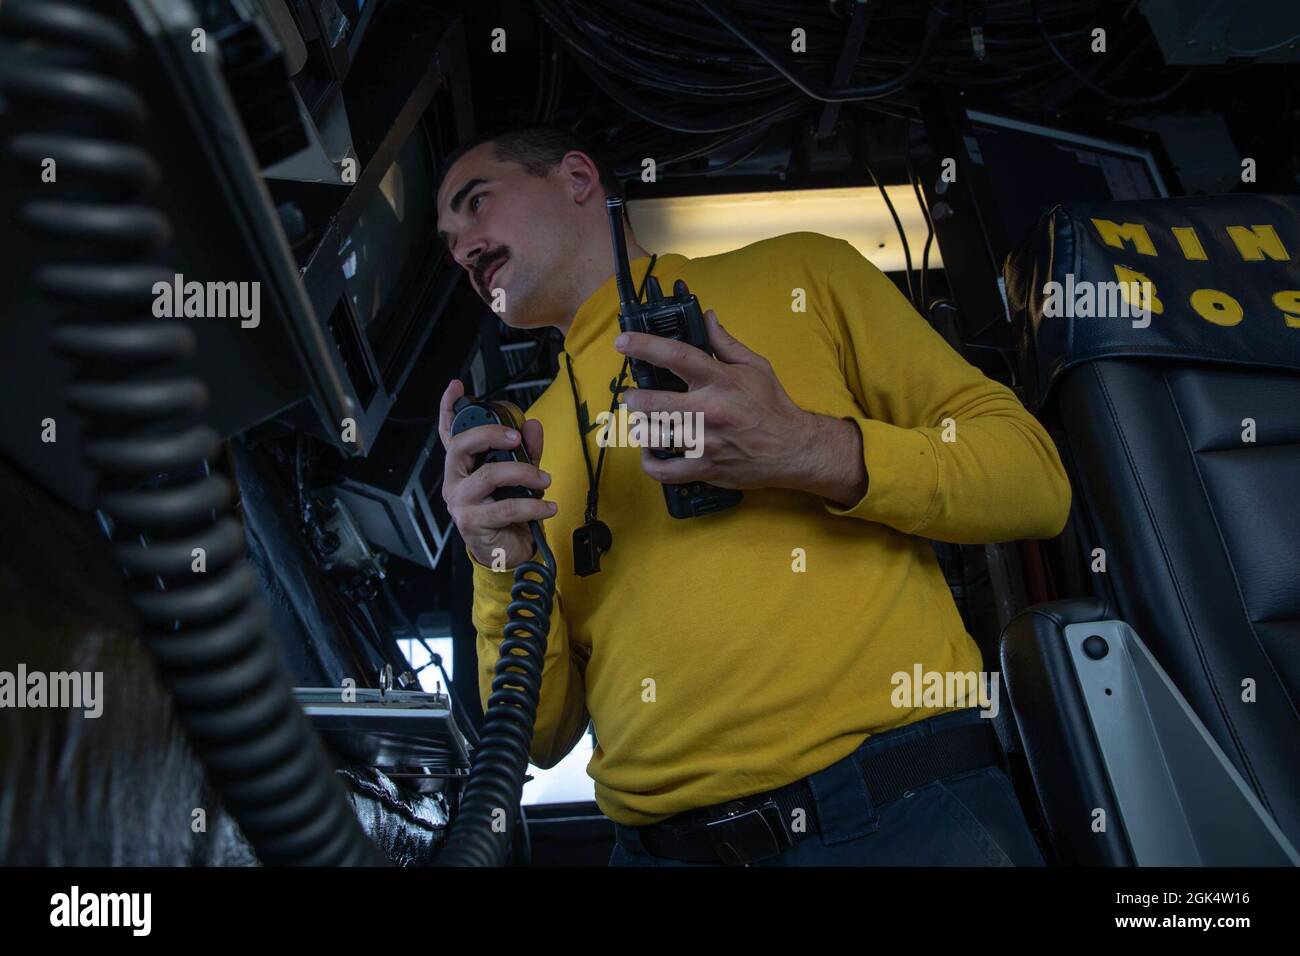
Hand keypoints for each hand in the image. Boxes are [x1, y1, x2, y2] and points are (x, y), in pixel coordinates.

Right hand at [439, 379, 556, 568]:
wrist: (506, 552)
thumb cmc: (508, 513)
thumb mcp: (521, 477)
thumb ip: (526, 451)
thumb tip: (532, 426)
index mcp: (463, 466)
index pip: (449, 433)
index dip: (448, 408)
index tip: (456, 387)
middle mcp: (456, 481)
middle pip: (461, 446)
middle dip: (490, 434)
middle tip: (516, 438)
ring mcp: (461, 502)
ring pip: (489, 476)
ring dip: (523, 474)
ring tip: (544, 480)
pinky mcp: (472, 522)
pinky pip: (506, 507)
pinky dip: (532, 505)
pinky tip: (547, 506)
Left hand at [615, 310, 827, 492]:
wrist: (793, 448)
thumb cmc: (773, 407)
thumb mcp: (755, 366)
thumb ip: (726, 343)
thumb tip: (707, 317)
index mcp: (720, 381)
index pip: (676, 357)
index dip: (645, 347)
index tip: (623, 343)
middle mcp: (709, 410)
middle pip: (654, 402)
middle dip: (634, 397)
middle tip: (633, 395)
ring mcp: (705, 442)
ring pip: (654, 436)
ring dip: (641, 428)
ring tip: (643, 423)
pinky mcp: (705, 468)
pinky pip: (664, 470)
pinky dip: (650, 462)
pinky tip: (650, 451)